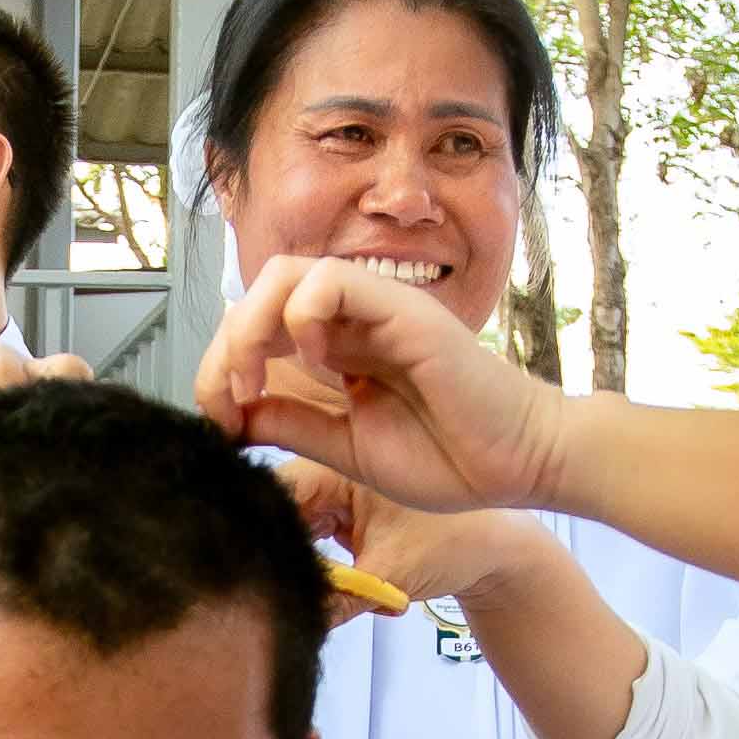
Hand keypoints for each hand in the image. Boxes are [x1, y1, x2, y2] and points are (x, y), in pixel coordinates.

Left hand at [197, 256, 576, 520]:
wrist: (517, 465)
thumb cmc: (449, 457)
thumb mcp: (346, 448)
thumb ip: (292, 424)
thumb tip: (231, 416)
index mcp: (337, 349)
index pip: (255, 328)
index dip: (220, 368)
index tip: (222, 423)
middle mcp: (351, 320)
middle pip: (259, 292)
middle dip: (224, 347)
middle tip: (230, 403)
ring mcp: (377, 308)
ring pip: (287, 273)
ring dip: (252, 326)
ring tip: (255, 380)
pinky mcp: (404, 307)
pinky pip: (333, 278)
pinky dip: (304, 313)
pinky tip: (315, 362)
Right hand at [277, 461, 550, 615]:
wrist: (499, 548)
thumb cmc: (457, 542)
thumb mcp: (391, 573)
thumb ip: (336, 599)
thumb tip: (287, 623)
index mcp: (337, 463)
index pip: (272, 493)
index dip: (256, 534)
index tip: (257, 578)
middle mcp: (327, 471)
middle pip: (274, 515)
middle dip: (281, 560)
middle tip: (292, 599)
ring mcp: (331, 496)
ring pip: (289, 536)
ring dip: (301, 572)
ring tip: (328, 597)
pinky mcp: (338, 519)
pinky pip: (309, 546)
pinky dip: (320, 575)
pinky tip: (344, 596)